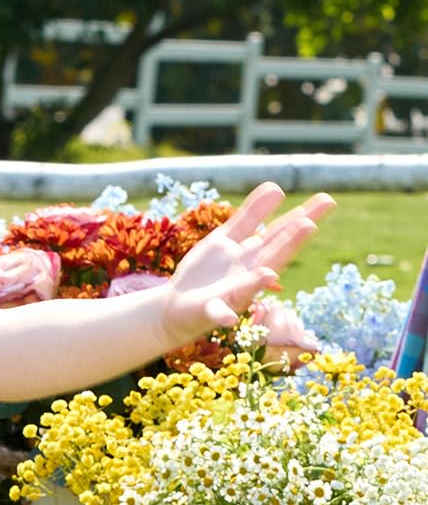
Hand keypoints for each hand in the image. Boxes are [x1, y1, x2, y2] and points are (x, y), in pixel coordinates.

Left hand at [161, 183, 335, 345]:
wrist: (177, 306)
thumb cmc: (209, 272)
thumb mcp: (228, 237)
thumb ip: (251, 216)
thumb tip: (277, 187)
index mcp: (254, 254)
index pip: (282, 232)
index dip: (303, 217)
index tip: (327, 201)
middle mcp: (249, 273)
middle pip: (273, 256)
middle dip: (290, 243)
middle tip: (309, 224)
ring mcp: (232, 293)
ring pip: (249, 285)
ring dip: (259, 281)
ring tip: (269, 274)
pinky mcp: (211, 310)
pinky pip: (217, 313)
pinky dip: (223, 315)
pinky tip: (228, 317)